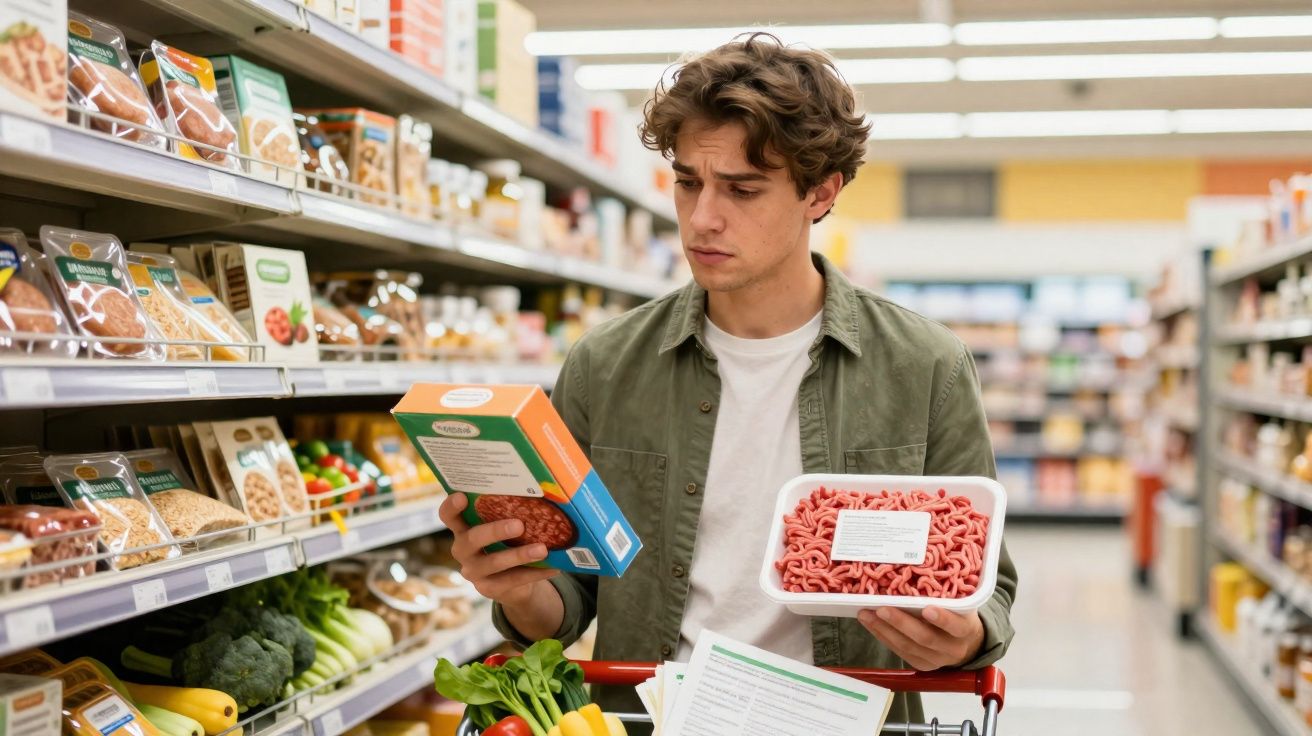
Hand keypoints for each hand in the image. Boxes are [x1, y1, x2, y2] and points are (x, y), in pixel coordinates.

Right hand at [439, 493, 558, 607]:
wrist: (511, 583)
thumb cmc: (507, 543)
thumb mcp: (503, 528)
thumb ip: (508, 514)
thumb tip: (541, 493)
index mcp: (463, 529)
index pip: (448, 516)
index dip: (451, 506)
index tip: (461, 496)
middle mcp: (463, 550)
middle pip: (472, 539)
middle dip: (495, 531)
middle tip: (519, 525)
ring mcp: (473, 571)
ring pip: (494, 562)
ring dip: (520, 555)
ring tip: (542, 550)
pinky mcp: (488, 589)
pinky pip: (513, 580)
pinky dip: (535, 573)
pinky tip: (554, 568)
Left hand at [858, 606, 984, 670]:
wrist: (967, 645)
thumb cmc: (959, 615)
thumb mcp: (961, 606)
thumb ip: (945, 598)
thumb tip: (911, 576)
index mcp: (965, 630)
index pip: (956, 626)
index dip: (942, 619)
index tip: (927, 609)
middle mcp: (952, 648)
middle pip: (925, 638)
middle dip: (901, 623)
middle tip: (881, 609)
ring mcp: (936, 660)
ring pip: (907, 646)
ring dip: (884, 629)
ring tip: (866, 614)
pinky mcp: (921, 665)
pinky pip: (900, 651)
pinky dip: (883, 636)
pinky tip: (871, 624)